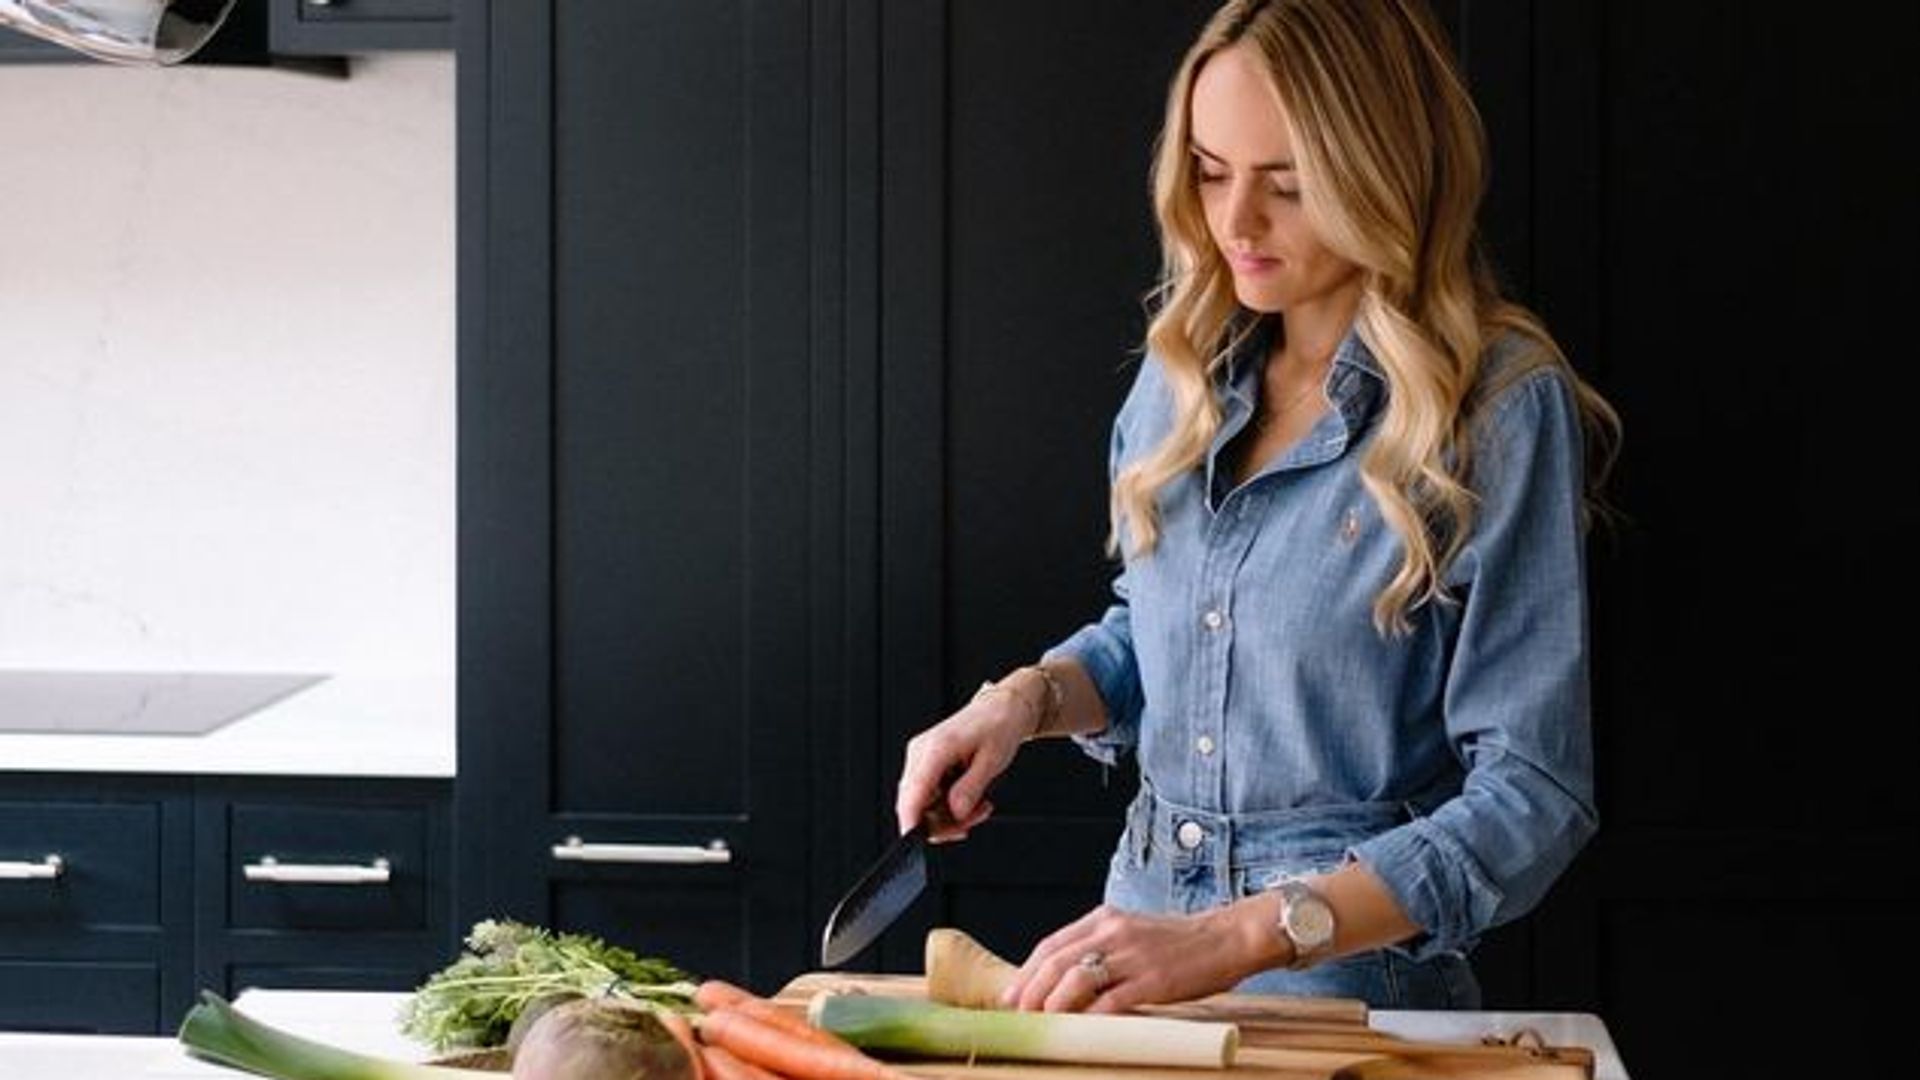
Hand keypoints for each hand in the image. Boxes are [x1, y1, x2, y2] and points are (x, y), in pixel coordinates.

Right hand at [894, 688, 1031, 840]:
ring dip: (950, 814)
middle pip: (915, 804)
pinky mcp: (927, 763)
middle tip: (974, 818)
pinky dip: (950, 803)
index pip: (912, 795)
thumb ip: (970, 789)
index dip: (912, 823)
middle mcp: (921, 752)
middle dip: (944, 821)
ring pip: (923, 803)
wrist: (1002, 708)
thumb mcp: (992, 761)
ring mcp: (922, 757)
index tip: (918, 842)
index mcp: (935, 749)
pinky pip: (930, 795)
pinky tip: (971, 798)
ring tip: (979, 806)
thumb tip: (956, 813)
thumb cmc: (998, 725)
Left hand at [1000, 903, 1269, 1013]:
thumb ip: (1100, 950)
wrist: (1225, 939)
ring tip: (1044, 1022)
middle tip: (1018, 1014)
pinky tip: (1080, 1028)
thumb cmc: (1178, 943)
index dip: (1026, 972)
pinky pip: (1111, 1000)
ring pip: (1076, 979)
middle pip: (1056, 961)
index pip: (1051, 944)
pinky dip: (1091, 1016)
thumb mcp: (1130, 934)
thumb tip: (1063, 984)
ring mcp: (1133, 955)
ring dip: (1053, 1004)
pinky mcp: (1152, 980)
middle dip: (1030, 991)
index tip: (1011, 995)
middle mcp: (1113, 931)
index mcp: (1104, 918)